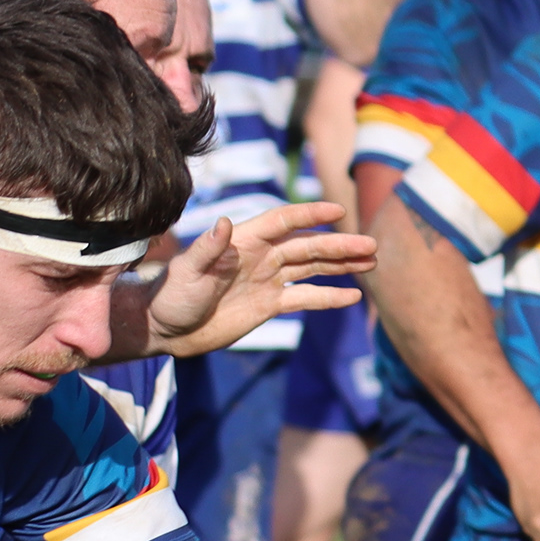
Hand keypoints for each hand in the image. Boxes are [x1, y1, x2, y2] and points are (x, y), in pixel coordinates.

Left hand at [146, 201, 377, 356]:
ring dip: (341, 265)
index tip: (337, 210)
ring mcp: (268, 280)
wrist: (168, 329)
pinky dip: (329, 297)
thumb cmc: (172, 296)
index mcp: (243, 242)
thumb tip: (224, 223)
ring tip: (371, 263)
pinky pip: (306, 298)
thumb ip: (207, 248)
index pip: (282, 222)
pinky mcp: (270, 304)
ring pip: (312, 268)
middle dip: (339, 245)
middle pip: (307, 246)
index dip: (309, 215)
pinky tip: (353, 296)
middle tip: (372, 246)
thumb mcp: (187, 272)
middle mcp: (260, 256)